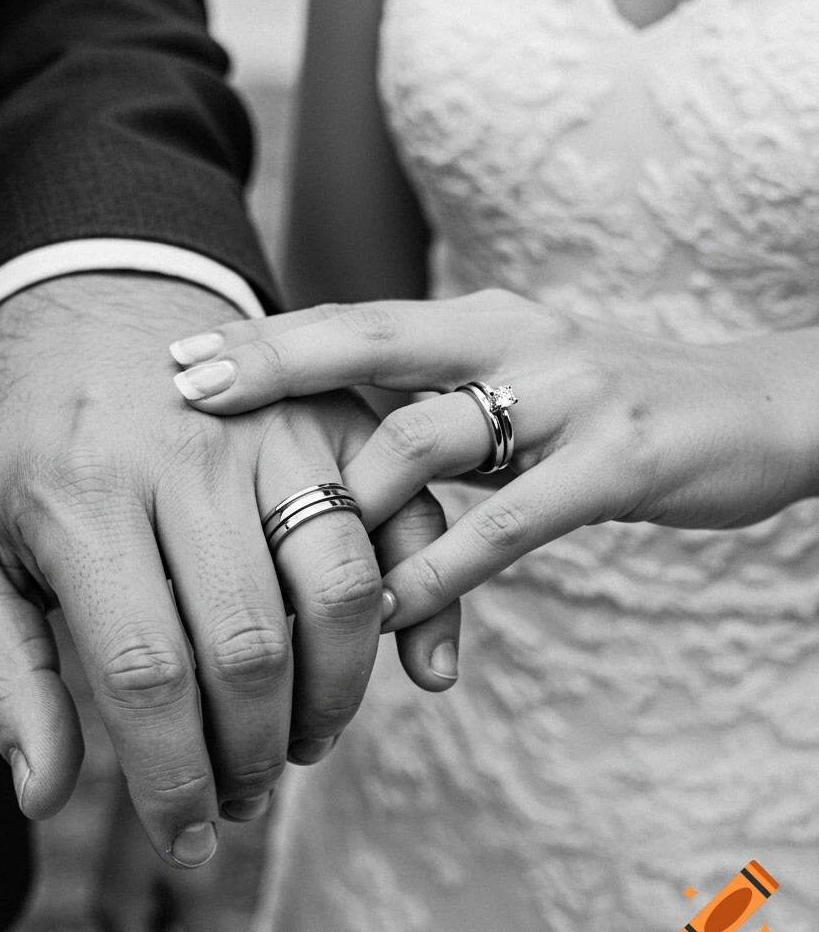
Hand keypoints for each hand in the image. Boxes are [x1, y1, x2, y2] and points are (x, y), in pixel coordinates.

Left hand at [0, 274, 456, 868]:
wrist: (91, 302)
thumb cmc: (22, 440)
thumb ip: (0, 673)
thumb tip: (45, 792)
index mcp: (81, 497)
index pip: (146, 669)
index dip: (172, 776)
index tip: (185, 833)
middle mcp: (188, 458)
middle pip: (251, 644)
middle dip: (252, 752)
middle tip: (241, 793)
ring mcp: (271, 429)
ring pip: (338, 587)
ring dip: (335, 693)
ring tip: (303, 740)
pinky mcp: (328, 417)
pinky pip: (402, 516)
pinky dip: (425, 599)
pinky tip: (421, 668)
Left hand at [169, 289, 818, 630]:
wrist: (752, 410)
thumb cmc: (607, 411)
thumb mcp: (513, 391)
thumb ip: (434, 408)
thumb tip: (332, 453)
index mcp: (480, 322)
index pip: (352, 320)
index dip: (264, 338)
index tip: (179, 357)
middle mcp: (513, 339)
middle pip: (368, 340)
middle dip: (272, 366)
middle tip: (187, 394)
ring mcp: (567, 394)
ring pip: (425, 437)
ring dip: (346, 500)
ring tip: (281, 553)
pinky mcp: (616, 461)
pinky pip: (505, 522)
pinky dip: (438, 571)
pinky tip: (388, 612)